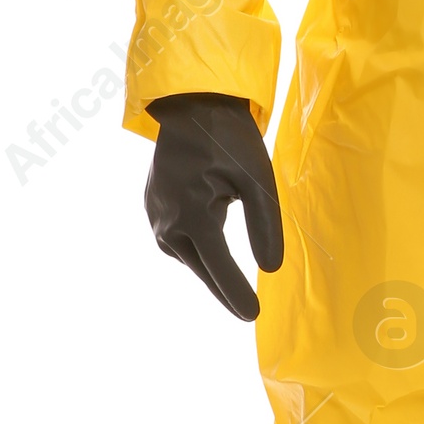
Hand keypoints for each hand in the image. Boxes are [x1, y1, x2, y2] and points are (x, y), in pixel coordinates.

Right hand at [144, 93, 283, 319]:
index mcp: (193, 212)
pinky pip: (179, 239)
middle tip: (248, 311)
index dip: (235, 292)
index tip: (253, 315)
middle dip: (224, 287)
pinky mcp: (153, 211)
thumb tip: (270, 268)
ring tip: (233, 276)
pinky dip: (198, 246)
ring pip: (189, 255)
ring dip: (210, 264)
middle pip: (202, 266)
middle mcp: (168, 221)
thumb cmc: (229, 139)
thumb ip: (264, 224)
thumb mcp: (257, 178)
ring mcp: (155, 217)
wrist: (191, 108)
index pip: (218, 264)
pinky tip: (210, 244)